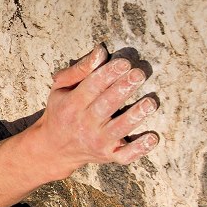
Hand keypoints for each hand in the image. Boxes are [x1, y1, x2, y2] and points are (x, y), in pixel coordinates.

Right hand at [31, 44, 159, 179]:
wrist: (53, 149)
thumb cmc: (61, 111)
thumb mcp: (61, 89)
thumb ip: (80, 70)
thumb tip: (101, 52)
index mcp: (72, 105)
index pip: (91, 87)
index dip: (108, 74)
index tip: (124, 63)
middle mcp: (85, 124)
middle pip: (106, 105)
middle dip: (123, 89)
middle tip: (139, 74)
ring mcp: (98, 142)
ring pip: (118, 129)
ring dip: (135, 116)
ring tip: (150, 103)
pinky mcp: (109, 155)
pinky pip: (125, 155)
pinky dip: (139, 149)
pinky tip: (153, 138)